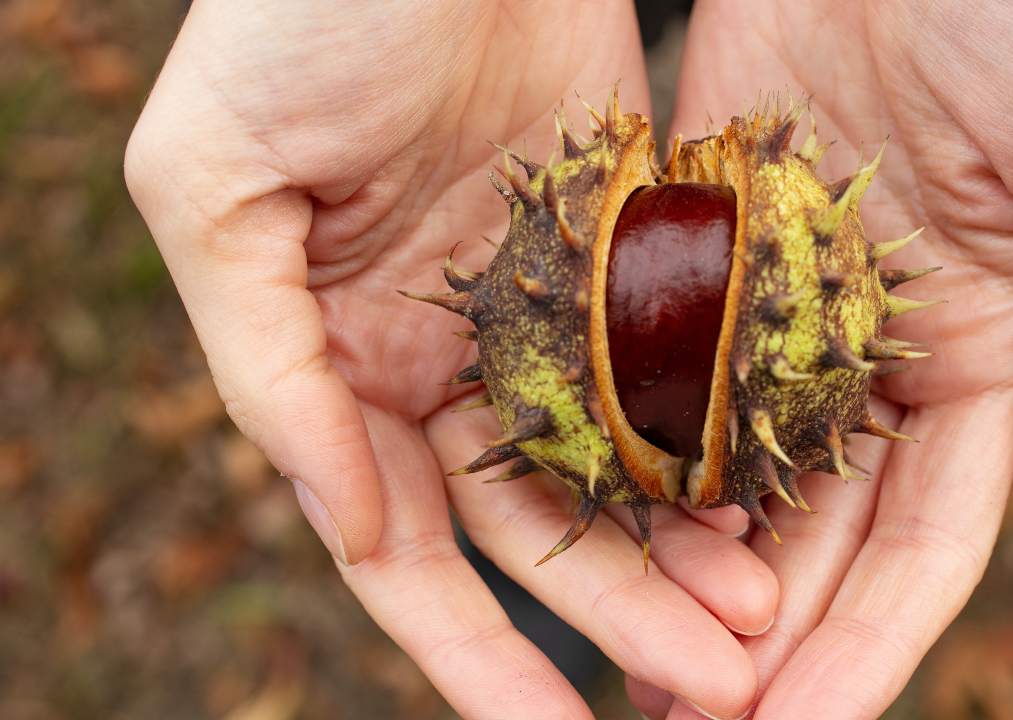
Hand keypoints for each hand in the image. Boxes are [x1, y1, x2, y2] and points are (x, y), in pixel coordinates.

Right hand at [126, 2, 775, 717]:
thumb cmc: (295, 18)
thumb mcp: (217, 185)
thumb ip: (268, 363)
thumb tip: (346, 526)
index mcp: (344, 363)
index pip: (406, 548)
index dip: (472, 652)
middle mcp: (449, 355)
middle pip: (537, 525)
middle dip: (617, 616)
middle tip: (714, 688)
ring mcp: (545, 306)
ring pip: (621, 460)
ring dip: (682, 548)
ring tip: (760, 622)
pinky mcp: (626, 244)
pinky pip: (676, 361)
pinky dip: (718, 432)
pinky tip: (775, 492)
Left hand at [627, 1, 1012, 716]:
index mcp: (987, 354)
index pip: (925, 538)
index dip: (872, 643)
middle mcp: (874, 348)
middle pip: (814, 528)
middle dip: (762, 637)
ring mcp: (777, 301)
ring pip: (726, 467)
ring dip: (682, 573)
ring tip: (632, 670)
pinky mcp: (695, 240)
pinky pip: (655, 360)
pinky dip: (629, 446)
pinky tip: (587, 525)